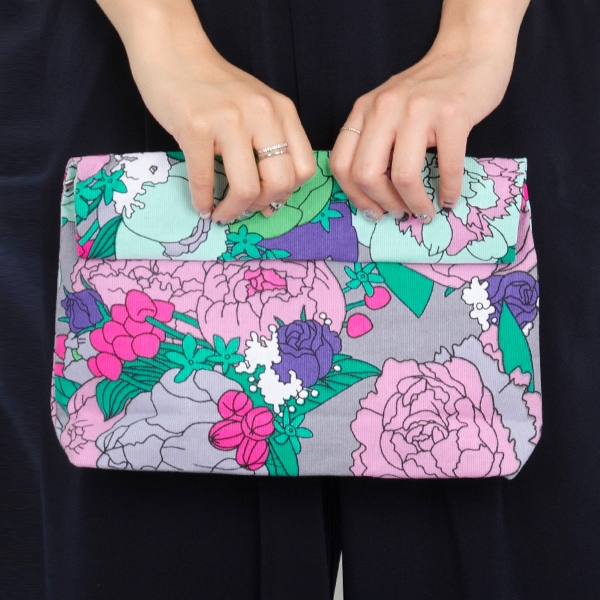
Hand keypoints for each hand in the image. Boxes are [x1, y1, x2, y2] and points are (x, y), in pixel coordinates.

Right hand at [105, 1, 315, 221]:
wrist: (174, 52)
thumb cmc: (215, 86)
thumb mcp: (257, 106)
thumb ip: (268, 142)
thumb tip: (271, 197)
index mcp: (282, 111)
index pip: (304, 168)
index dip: (287, 193)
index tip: (268, 200)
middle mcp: (262, 114)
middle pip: (280, 182)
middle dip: (261, 206)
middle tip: (244, 210)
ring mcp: (229, 121)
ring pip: (247, 187)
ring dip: (233, 211)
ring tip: (222, 213)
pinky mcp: (196, 128)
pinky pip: (204, 179)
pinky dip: (202, 201)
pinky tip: (201, 206)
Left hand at [329, 11, 521, 223]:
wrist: (469, 52)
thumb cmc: (427, 89)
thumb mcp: (386, 108)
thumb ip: (373, 140)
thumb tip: (371, 194)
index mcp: (364, 110)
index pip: (341, 164)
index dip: (355, 197)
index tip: (373, 211)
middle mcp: (385, 109)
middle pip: (366, 174)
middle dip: (383, 204)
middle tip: (399, 213)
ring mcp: (419, 110)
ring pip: (403, 175)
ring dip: (415, 204)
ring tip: (424, 212)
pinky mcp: (453, 115)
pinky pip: (447, 166)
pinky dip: (448, 191)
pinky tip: (449, 199)